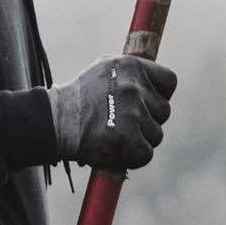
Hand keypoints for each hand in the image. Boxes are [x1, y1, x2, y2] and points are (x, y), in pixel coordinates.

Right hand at [49, 55, 176, 171]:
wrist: (56, 122)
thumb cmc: (79, 97)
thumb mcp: (105, 69)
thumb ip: (132, 72)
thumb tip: (154, 75)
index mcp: (132, 67)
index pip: (170, 81)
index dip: (162, 94)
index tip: (149, 103)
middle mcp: (134, 88)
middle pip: (164, 111)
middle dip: (148, 120)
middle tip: (123, 123)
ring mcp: (133, 114)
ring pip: (156, 134)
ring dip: (140, 139)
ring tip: (116, 136)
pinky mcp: (130, 140)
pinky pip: (146, 153)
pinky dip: (133, 158)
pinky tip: (116, 151)